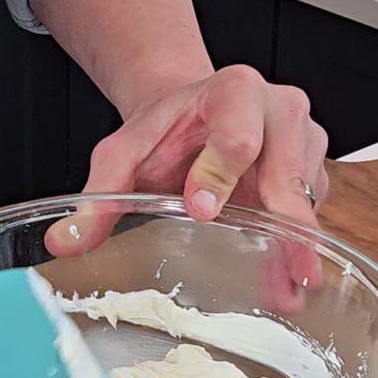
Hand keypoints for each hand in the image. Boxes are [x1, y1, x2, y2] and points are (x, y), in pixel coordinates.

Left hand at [47, 65, 328, 309]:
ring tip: (289, 287)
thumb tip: (64, 241)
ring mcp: (304, 142)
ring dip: (297, 245)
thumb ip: (98, 193)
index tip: (202, 210)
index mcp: (234, 90)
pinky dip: (297, 252)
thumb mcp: (124, 151)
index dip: (220, 173)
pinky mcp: (313, 174)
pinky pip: (310, 215)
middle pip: (288, 168)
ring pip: (307, 195)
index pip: (237, 134)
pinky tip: (288, 285)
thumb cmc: (165, 131)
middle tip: (291, 265)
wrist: (189, 115)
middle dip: (287, 219)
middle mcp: (280, 110)